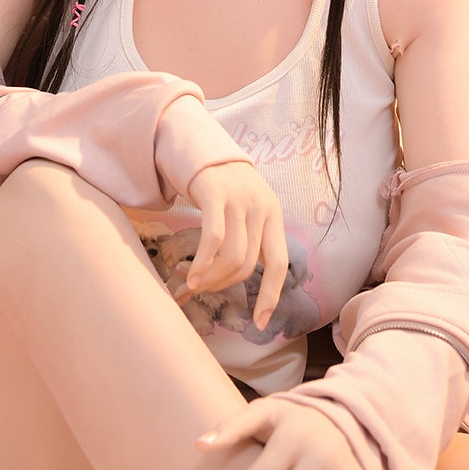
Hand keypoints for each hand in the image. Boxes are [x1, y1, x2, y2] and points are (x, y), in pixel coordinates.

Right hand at [182, 159, 288, 331]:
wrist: (201, 146)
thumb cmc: (222, 187)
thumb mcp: (247, 208)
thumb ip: (250, 237)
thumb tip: (239, 279)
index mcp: (273, 215)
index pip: (280, 264)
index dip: (271, 296)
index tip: (260, 323)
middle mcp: (261, 208)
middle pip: (247, 264)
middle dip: (222, 285)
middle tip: (200, 290)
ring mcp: (239, 200)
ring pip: (231, 256)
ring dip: (209, 278)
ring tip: (190, 283)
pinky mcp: (215, 194)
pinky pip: (213, 238)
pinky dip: (202, 263)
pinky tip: (188, 277)